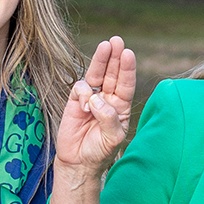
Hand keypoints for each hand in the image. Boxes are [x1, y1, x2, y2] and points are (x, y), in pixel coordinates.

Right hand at [54, 36, 136, 179]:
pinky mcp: (75, 101)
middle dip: (115, 57)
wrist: (78, 162)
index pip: (127, 84)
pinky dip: (83, 92)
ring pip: (97, 74)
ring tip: (105, 46)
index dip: (127, 69)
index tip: (128, 54)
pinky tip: (85, 106)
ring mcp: (92, 98)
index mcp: (122, 106)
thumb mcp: (112, 138)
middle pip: (113, 73)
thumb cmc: (100, 151)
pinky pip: (80, 88)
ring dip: (101, 60)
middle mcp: (108, 99)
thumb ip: (109, 119)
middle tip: (117, 41)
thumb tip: (97, 99)